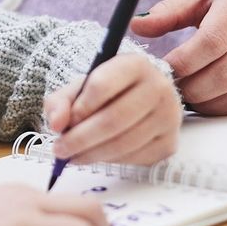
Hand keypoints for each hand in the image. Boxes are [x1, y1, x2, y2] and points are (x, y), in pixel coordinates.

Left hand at [44, 53, 180, 166]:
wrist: (139, 99)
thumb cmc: (106, 91)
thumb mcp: (80, 87)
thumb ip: (60, 101)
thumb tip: (56, 124)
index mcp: (134, 64)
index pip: (102, 85)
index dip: (78, 108)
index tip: (62, 124)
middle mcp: (158, 87)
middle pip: (113, 119)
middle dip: (80, 139)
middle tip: (59, 149)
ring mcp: (168, 117)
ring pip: (124, 143)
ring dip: (92, 154)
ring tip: (72, 156)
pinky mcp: (170, 143)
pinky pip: (135, 158)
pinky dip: (110, 160)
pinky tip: (97, 155)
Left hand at [130, 0, 226, 115]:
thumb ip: (171, 11)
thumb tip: (136, 25)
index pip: (210, 41)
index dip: (182, 60)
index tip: (161, 65)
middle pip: (221, 74)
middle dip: (189, 85)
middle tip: (168, 83)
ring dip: (202, 100)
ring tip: (183, 89)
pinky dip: (216, 104)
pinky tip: (203, 96)